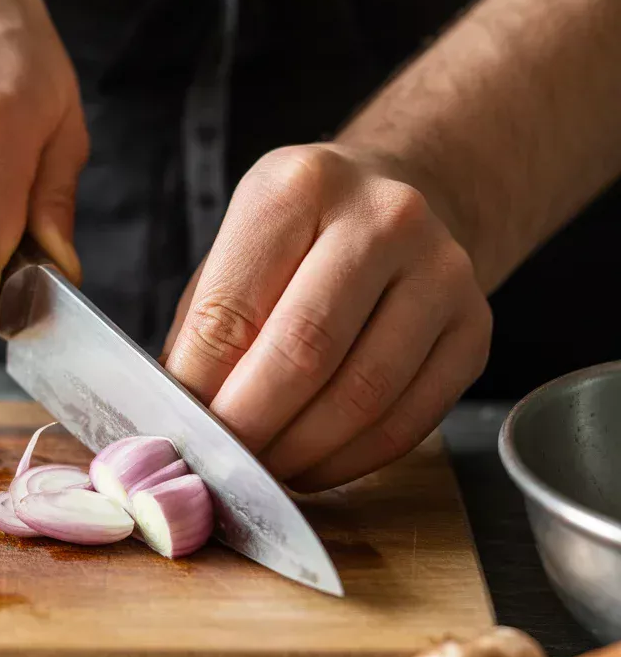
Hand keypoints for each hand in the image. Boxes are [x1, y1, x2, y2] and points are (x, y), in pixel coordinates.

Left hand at [163, 144, 491, 489]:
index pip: (233, 309)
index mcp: (300, 187)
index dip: (200, 389)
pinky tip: (316, 463)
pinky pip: (408, 421)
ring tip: (265, 469)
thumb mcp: (238, 253)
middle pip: (303, 352)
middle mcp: (383, 219)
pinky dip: (351, 460)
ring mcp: (441, 272)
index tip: (183, 431)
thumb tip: (183, 420)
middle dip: (251, 427)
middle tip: (222, 464)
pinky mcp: (474, 329)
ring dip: (301, 452)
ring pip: (362, 396)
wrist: (400, 202)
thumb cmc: (299, 243)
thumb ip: (207, 329)